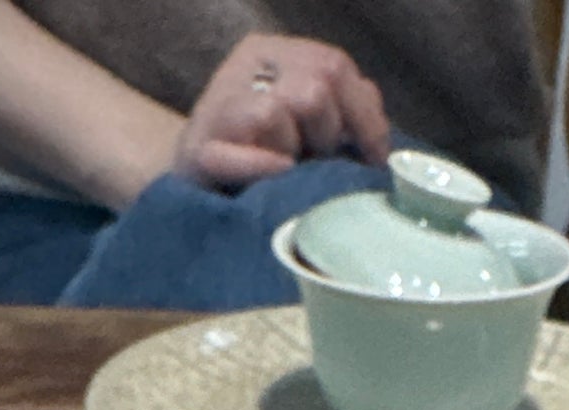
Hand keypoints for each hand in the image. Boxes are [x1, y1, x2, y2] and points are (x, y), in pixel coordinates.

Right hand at [174, 35, 388, 190]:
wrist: (193, 196)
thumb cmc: (260, 164)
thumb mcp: (307, 129)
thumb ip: (342, 111)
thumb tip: (375, 119)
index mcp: (275, 54)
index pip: (334, 65)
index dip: (364, 115)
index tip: (372, 157)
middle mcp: (245, 67)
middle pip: (315, 85)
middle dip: (328, 134)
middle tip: (315, 164)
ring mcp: (216, 105)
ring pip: (280, 112)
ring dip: (293, 153)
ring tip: (285, 173)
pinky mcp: (197, 149)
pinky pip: (247, 151)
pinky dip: (267, 167)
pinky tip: (275, 178)